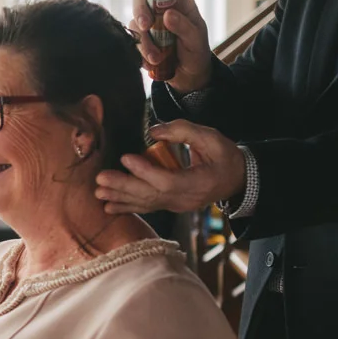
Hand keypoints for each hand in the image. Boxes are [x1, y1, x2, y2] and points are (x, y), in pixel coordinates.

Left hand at [95, 120, 245, 213]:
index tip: (125, 158)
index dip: (145, 171)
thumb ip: (183, 131)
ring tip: (99, 194)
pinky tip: (109, 207)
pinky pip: (148, 207)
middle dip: (124, 187)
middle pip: (151, 195)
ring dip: (121, 199)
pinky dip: (128, 207)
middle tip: (101, 179)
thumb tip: (154, 131)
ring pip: (146, 203)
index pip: (167, 180)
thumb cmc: (225, 156)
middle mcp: (185, 199)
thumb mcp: (211, 137)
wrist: (238, 179)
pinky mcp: (171, 205)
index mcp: (198, 182)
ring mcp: (178, 205)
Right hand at [130, 0, 211, 94]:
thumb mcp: (197, 40)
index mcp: (181, 3)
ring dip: (143, 40)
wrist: (189, 77)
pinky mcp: (140, 40)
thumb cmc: (196, 52)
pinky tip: (152, 63)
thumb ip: (184, 27)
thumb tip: (167, 15)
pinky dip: (140, 52)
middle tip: (145, 24)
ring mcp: (149, 24)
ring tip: (157, 58)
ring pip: (134, 22)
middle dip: (140, 8)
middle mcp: (161, 9)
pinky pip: (130, 41)